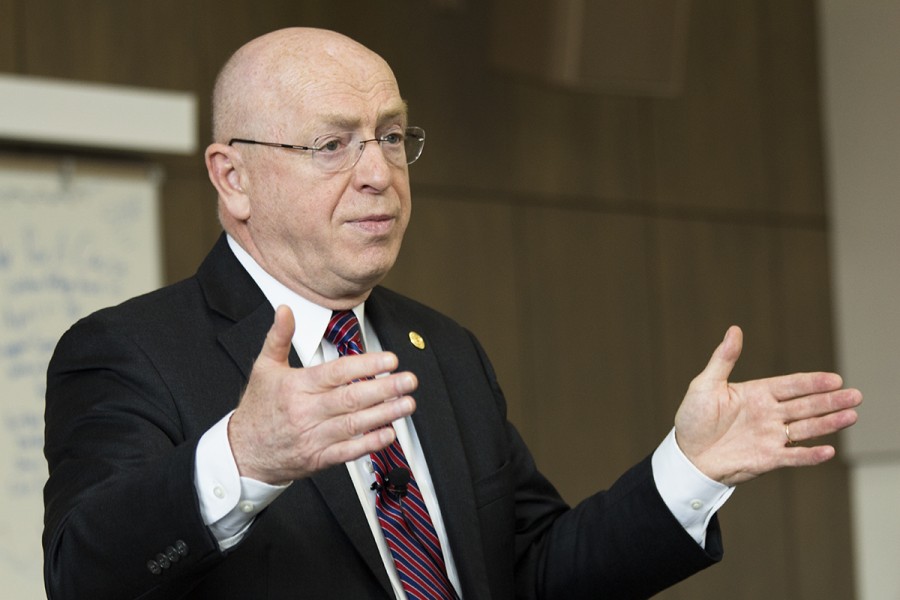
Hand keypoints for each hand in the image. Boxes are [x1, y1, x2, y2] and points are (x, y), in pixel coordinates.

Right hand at [228, 305, 416, 483]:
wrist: (242, 452)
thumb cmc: (257, 408)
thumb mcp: (264, 367)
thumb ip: (279, 337)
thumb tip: (285, 309)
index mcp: (297, 387)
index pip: (336, 373)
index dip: (366, 365)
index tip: (389, 359)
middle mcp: (307, 411)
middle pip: (351, 398)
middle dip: (384, 389)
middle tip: (409, 380)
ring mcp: (313, 437)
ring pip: (354, 425)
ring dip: (384, 414)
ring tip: (407, 404)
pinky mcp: (318, 458)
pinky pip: (348, 452)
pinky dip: (369, 444)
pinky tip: (389, 433)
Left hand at [674, 326, 861, 485]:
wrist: (687, 455)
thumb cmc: (694, 418)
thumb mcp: (705, 385)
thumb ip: (723, 360)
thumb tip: (734, 330)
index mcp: (757, 394)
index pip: (791, 385)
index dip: (813, 382)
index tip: (835, 379)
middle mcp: (769, 414)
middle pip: (806, 405)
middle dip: (831, 401)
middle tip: (856, 395)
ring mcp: (770, 436)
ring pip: (806, 428)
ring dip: (829, 423)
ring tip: (852, 415)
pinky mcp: (767, 459)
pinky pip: (793, 456)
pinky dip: (810, 455)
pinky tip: (829, 450)